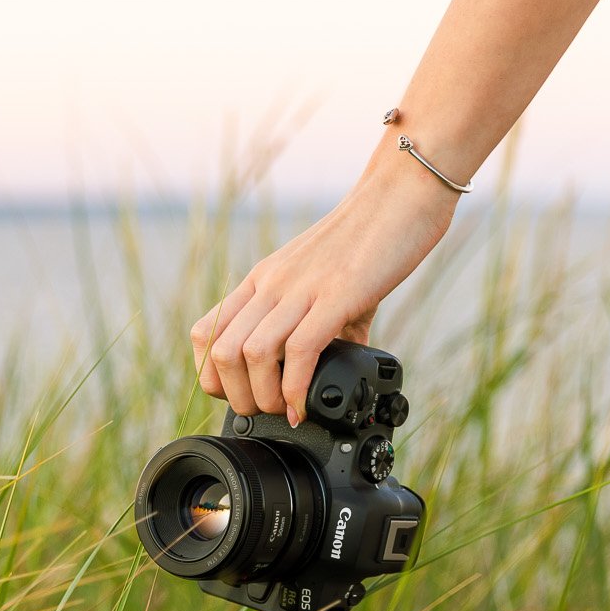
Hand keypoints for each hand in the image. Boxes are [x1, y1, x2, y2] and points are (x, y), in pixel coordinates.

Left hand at [191, 150, 459, 424]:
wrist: (402, 196)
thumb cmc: (372, 238)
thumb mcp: (330, 282)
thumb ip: (324, 322)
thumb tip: (335, 362)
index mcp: (264, 280)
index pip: (207, 331)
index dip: (212, 375)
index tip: (240, 396)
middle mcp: (272, 283)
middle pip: (223, 351)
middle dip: (237, 397)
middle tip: (265, 414)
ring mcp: (301, 288)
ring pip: (251, 354)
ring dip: (264, 398)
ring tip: (285, 412)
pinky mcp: (336, 295)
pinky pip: (298, 351)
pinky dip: (296, 389)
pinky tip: (306, 405)